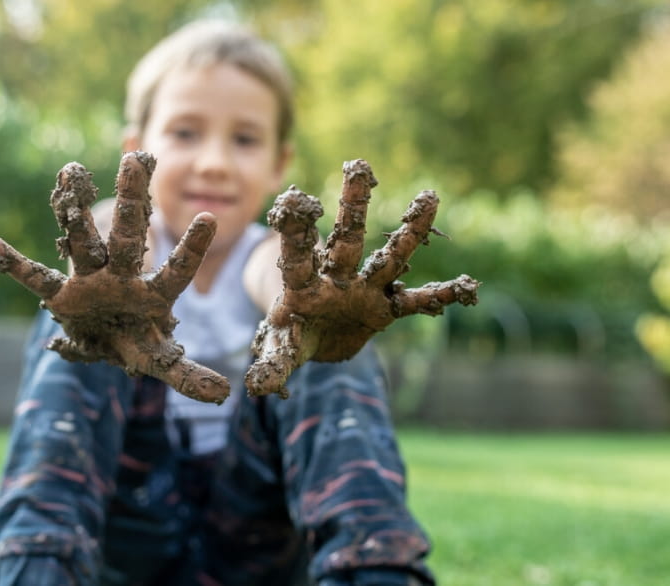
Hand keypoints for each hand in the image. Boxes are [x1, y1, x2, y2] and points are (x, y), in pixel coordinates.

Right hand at [0, 152, 229, 403]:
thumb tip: (225, 393)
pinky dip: (14, 265)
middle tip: (134, 159)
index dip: (192, 250)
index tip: (208, 218)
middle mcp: (122, 276)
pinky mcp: (63, 294)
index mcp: (153, 293)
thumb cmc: (139, 342)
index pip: (177, 270)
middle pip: (127, 236)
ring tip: (70, 170)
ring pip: (84, 239)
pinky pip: (36, 278)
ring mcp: (91, 279)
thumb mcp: (161, 360)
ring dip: (74, 209)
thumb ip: (188, 373)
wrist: (105, 341)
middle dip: (131, 202)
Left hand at [245, 159, 478, 397]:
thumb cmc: (291, 336)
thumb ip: (273, 363)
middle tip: (359, 165)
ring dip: (408, 233)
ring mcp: (364, 290)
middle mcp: (336, 278)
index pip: (298, 254)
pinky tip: (466, 287)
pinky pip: (415, 302)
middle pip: (346, 239)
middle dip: (353, 206)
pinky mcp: (384, 308)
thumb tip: (258, 386)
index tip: (292, 199)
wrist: (315, 341)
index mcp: (303, 285)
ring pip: (388, 257)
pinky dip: (439, 297)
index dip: (296, 230)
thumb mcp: (281, 348)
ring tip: (429, 197)